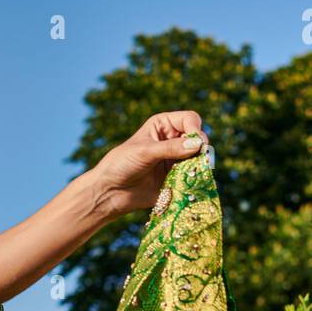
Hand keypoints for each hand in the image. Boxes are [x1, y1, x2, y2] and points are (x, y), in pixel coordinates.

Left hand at [89, 111, 208, 216]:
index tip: (196, 142)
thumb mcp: (145, 152)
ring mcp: (176, 159)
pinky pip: (194, 176)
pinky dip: (195, 179)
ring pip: (199, 158)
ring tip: (193, 173)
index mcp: (163, 125)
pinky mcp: (178, 178)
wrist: (111, 191)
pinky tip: (190, 184)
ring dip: (200, 165)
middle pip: (199, 138)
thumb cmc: (122, 164)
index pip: (190, 119)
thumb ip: (171, 148)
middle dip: (201, 148)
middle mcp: (173, 140)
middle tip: (199, 159)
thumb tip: (198, 144)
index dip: (196, 128)